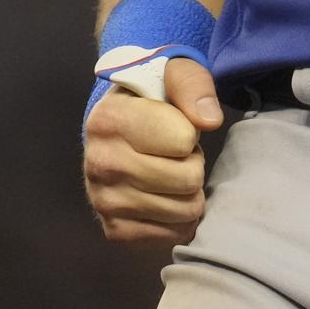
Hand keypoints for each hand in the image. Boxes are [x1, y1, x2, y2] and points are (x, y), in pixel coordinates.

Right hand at [83, 54, 223, 247]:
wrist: (123, 121)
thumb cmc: (155, 94)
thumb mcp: (175, 72)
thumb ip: (194, 86)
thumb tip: (211, 120)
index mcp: (109, 119)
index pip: (183, 140)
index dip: (190, 131)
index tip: (175, 123)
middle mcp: (99, 163)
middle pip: (187, 179)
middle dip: (193, 162)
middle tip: (177, 151)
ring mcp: (103, 201)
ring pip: (184, 210)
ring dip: (188, 191)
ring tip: (170, 169)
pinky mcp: (114, 230)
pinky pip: (171, 236)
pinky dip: (179, 218)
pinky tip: (166, 195)